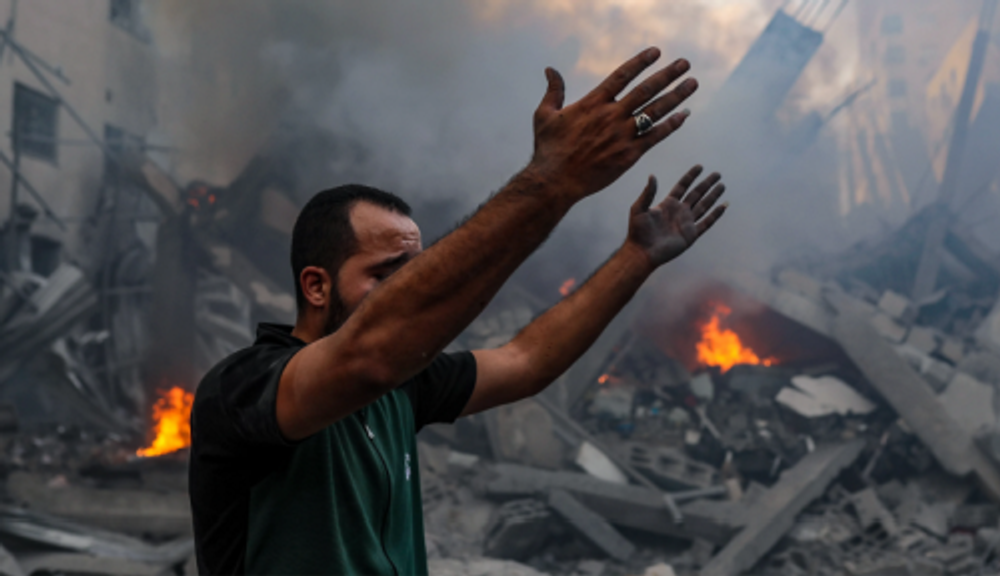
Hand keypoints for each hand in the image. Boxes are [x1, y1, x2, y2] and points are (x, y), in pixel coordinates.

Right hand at [527, 48, 698, 202]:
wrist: (555, 181)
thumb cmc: (548, 149)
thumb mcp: (544, 115)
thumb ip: (553, 91)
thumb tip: (550, 70)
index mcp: (593, 103)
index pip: (622, 76)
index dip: (641, 62)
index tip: (657, 51)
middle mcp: (611, 116)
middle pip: (646, 90)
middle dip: (668, 75)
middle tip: (685, 64)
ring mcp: (622, 135)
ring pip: (655, 111)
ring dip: (676, 96)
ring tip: (692, 84)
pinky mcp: (629, 154)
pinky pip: (655, 136)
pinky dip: (671, 125)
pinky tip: (684, 115)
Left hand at [626, 165, 726, 267]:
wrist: (642, 252)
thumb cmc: (638, 231)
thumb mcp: (639, 208)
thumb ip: (647, 193)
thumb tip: (652, 175)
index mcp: (668, 204)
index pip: (682, 186)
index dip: (690, 176)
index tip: (700, 166)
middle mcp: (679, 211)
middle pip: (696, 194)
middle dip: (706, 184)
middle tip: (717, 174)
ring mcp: (686, 223)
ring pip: (704, 206)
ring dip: (713, 196)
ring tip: (722, 186)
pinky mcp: (691, 234)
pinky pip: (706, 222)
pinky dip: (715, 215)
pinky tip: (723, 206)